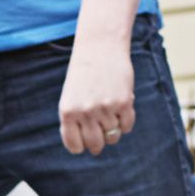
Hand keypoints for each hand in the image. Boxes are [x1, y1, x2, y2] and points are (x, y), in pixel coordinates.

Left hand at [58, 35, 136, 155]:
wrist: (100, 47)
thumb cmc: (83, 75)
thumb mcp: (71, 97)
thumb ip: (75, 122)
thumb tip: (88, 147)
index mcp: (67, 111)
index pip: (74, 146)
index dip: (81, 146)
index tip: (84, 142)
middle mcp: (85, 111)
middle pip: (95, 145)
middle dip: (98, 144)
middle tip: (100, 136)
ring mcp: (105, 107)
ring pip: (113, 136)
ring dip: (113, 130)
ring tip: (109, 115)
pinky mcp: (124, 102)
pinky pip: (127, 126)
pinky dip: (125, 123)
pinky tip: (121, 110)